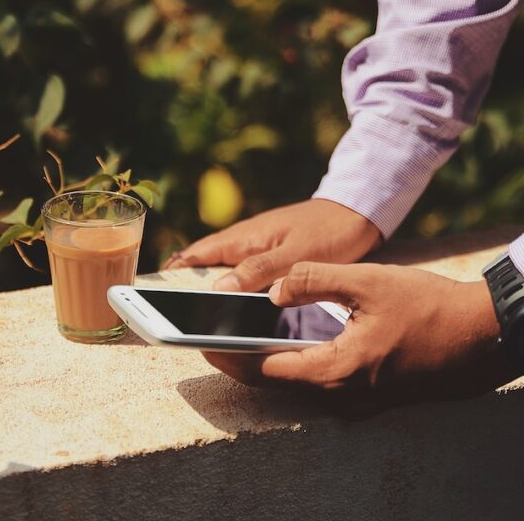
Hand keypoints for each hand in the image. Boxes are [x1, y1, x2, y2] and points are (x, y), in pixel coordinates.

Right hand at [163, 199, 380, 291]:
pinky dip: (232, 286)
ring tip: (196, 314)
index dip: (173, 272)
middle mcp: (244, 241)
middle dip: (185, 284)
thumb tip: (218, 288)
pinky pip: (242, 271)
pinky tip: (235, 304)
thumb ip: (258, 270)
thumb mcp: (295, 255)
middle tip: (171, 312)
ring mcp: (256, 246)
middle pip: (204, 264)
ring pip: (223, 268)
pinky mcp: (270, 252)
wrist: (356, 214)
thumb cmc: (328, 233)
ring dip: (208, 287)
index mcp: (243, 238)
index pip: (196, 255)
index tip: (152, 292)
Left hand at [203, 262, 513, 401]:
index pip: (267, 369)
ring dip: (263, 362)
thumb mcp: (366, 281)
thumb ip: (313, 280)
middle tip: (209, 340)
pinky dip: (290, 362)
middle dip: (239, 361)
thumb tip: (273, 291)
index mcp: (337, 369)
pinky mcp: (364, 387)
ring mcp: (355, 395)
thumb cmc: (425, 305)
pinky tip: (280, 341)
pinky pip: (316, 378)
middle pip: (275, 381)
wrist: (476, 331)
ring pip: (295, 382)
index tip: (201, 343)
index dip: (230, 355)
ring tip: (235, 338)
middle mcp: (342, 392)